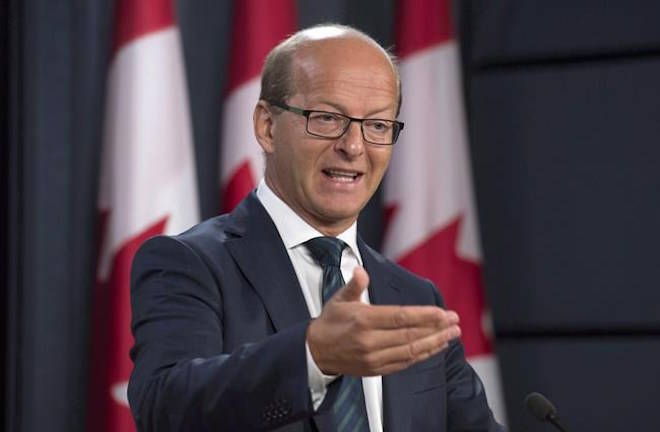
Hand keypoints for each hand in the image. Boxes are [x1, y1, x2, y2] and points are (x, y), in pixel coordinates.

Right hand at [306, 266, 460, 375]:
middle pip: (410, 335)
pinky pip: (404, 363)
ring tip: (452, 334)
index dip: (424, 316)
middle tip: (455, 322)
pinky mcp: (376, 369)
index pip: (400, 318)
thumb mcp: (339, 299)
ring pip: (410, 351)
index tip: (443, 313)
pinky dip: (422, 355)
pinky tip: (436, 346)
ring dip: (434, 343)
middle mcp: (369, 341)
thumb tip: (360, 271)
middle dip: (436, 329)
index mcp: (363, 320)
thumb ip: (354, 285)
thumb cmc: (330, 322)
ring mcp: (373, 358)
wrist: (315, 352)